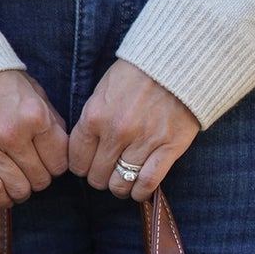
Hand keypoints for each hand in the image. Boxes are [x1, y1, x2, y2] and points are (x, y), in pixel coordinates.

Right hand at [0, 69, 68, 206]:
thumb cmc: (2, 83)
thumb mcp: (35, 93)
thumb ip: (51, 122)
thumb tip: (62, 151)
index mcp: (34, 116)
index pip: (59, 161)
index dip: (57, 165)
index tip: (50, 163)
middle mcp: (12, 134)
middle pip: (40, 178)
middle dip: (41, 178)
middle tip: (34, 172)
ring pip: (18, 188)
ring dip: (23, 191)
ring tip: (21, 185)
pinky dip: (1, 198)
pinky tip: (4, 194)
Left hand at [68, 60, 198, 199]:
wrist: (177, 61)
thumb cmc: (137, 74)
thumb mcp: (103, 91)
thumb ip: (92, 121)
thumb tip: (84, 150)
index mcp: (95, 116)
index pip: (77, 161)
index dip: (81, 167)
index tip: (88, 165)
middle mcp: (116, 132)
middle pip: (97, 176)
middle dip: (100, 178)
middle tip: (107, 172)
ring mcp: (143, 141)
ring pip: (120, 184)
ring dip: (119, 187)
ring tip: (123, 182)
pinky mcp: (169, 147)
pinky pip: (148, 183)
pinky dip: (140, 192)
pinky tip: (139, 189)